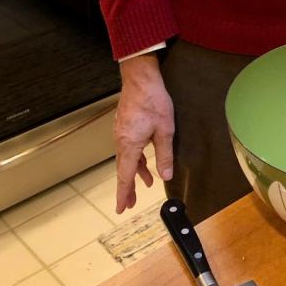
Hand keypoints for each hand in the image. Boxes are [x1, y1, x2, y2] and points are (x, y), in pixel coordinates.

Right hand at [115, 53, 174, 213]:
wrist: (141, 77)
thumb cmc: (154, 101)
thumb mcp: (165, 130)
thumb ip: (164, 154)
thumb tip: (165, 176)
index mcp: (129, 145)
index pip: (125, 176)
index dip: (124, 193)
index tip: (121, 208)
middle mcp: (121, 140)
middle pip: (123, 169)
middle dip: (128, 186)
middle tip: (130, 203)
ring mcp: (120, 131)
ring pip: (126, 157)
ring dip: (134, 171)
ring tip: (146, 183)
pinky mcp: (124, 123)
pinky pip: (128, 146)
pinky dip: (135, 156)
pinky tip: (144, 158)